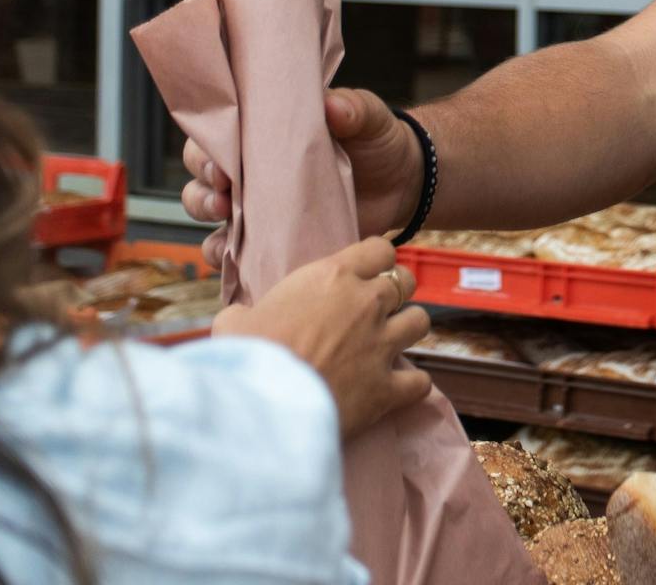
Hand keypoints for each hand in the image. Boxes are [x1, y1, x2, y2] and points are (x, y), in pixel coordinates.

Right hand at [182, 88, 424, 269]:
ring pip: (212, 218)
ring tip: (227, 230)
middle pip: (202, 180)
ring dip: (208, 227)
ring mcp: (261, 207)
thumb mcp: (369, 117)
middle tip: (222, 197)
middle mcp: (254, 170)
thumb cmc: (378, 141)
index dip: (207, 150)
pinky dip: (227, 260)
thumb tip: (333, 106)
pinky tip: (234, 263)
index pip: (217, 136)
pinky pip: (238, 254)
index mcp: (265, 134)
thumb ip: (353, 108)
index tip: (221, 165)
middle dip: (201, 192)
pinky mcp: (276, 239)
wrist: (405, 183)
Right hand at [214, 236, 430, 439]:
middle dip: (395, 292)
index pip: (379, 249)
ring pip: (420, 321)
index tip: (365, 274)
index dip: (376, 261)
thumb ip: (246, 312)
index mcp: (333, 277)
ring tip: (390, 341)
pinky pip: (419, 381)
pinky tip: (399, 387)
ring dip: (407, 329)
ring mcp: (381, 344)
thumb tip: (239, 318)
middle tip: (376, 309)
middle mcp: (366, 304)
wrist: (262, 406)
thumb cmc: (246, 357)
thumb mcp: (235, 322)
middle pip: (405, 281)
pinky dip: (413, 385)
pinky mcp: (387, 388)